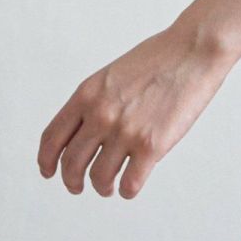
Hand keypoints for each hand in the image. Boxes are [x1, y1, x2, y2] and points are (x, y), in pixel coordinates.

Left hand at [38, 23, 233, 198]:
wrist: (194, 49)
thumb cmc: (161, 57)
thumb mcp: (113, 74)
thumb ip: (96, 101)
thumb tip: (86, 131)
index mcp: (87, 95)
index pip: (52, 138)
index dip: (46, 161)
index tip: (49, 171)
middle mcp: (101, 115)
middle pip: (71, 164)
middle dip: (72, 182)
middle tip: (78, 186)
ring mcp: (125, 132)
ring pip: (99, 178)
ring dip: (102, 187)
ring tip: (110, 186)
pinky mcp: (151, 146)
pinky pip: (130, 184)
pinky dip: (127, 190)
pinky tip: (131, 185)